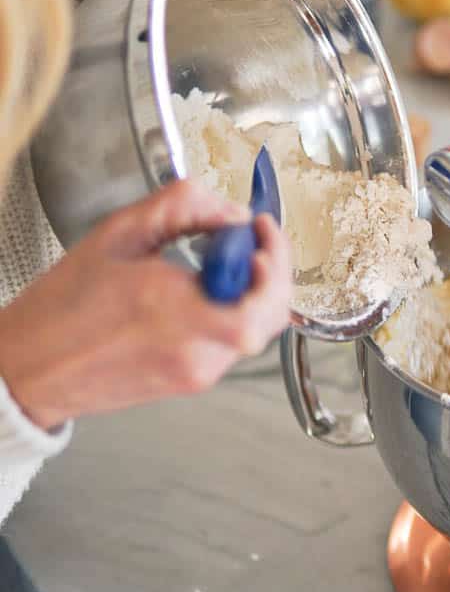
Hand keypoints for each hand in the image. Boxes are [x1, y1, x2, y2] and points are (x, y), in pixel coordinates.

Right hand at [0, 180, 291, 430]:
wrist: (33, 370)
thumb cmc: (63, 309)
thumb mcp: (118, 234)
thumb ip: (183, 208)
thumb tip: (229, 211)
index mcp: (172, 307)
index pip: (261, 295)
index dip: (273, 255)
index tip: (258, 227)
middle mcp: (193, 347)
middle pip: (272, 315)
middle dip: (274, 273)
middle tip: (255, 244)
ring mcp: (197, 372)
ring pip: (257, 329)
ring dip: (254, 292)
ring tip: (222, 265)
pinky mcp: (193, 384)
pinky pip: (233, 343)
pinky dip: (233, 313)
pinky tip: (204, 294)